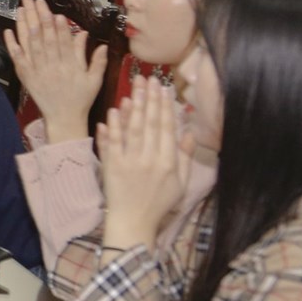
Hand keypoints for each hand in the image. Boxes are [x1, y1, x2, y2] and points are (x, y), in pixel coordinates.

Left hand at [4, 0, 106, 143]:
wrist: (64, 119)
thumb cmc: (81, 98)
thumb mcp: (94, 80)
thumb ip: (95, 59)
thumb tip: (92, 38)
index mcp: (70, 66)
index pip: (63, 42)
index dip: (58, 27)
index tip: (55, 13)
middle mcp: (53, 66)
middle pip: (44, 38)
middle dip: (39, 18)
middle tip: (34, 1)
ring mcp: (38, 71)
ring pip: (30, 45)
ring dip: (25, 25)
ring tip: (22, 9)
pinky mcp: (27, 76)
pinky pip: (18, 59)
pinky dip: (13, 45)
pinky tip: (9, 31)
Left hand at [96, 82, 187, 249]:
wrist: (133, 222)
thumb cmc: (159, 204)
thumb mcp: (181, 184)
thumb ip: (185, 158)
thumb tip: (189, 133)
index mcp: (168, 163)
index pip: (167, 128)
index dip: (165, 106)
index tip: (164, 87)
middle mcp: (150, 160)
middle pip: (150, 124)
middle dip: (150, 99)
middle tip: (147, 78)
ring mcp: (129, 162)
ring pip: (132, 130)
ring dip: (133, 107)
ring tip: (134, 88)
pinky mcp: (112, 166)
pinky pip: (112, 143)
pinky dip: (113, 127)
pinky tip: (114, 110)